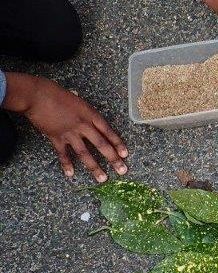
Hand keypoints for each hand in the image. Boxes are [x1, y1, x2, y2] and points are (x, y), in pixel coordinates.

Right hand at [1, 73, 126, 180]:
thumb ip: (85, 112)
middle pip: (101, 144)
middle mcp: (83, 125)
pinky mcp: (56, 137)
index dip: (118, 143)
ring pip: (84, 153)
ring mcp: (70, 133)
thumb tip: (89, 119)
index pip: (108, 131)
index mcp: (90, 115)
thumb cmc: (56, 94)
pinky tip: (70, 174)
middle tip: (122, 171)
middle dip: (113, 159)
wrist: (37, 95)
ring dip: (94, 167)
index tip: (125, 154)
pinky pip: (63, 153)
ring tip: (102, 179)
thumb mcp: (78, 100)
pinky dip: (66, 164)